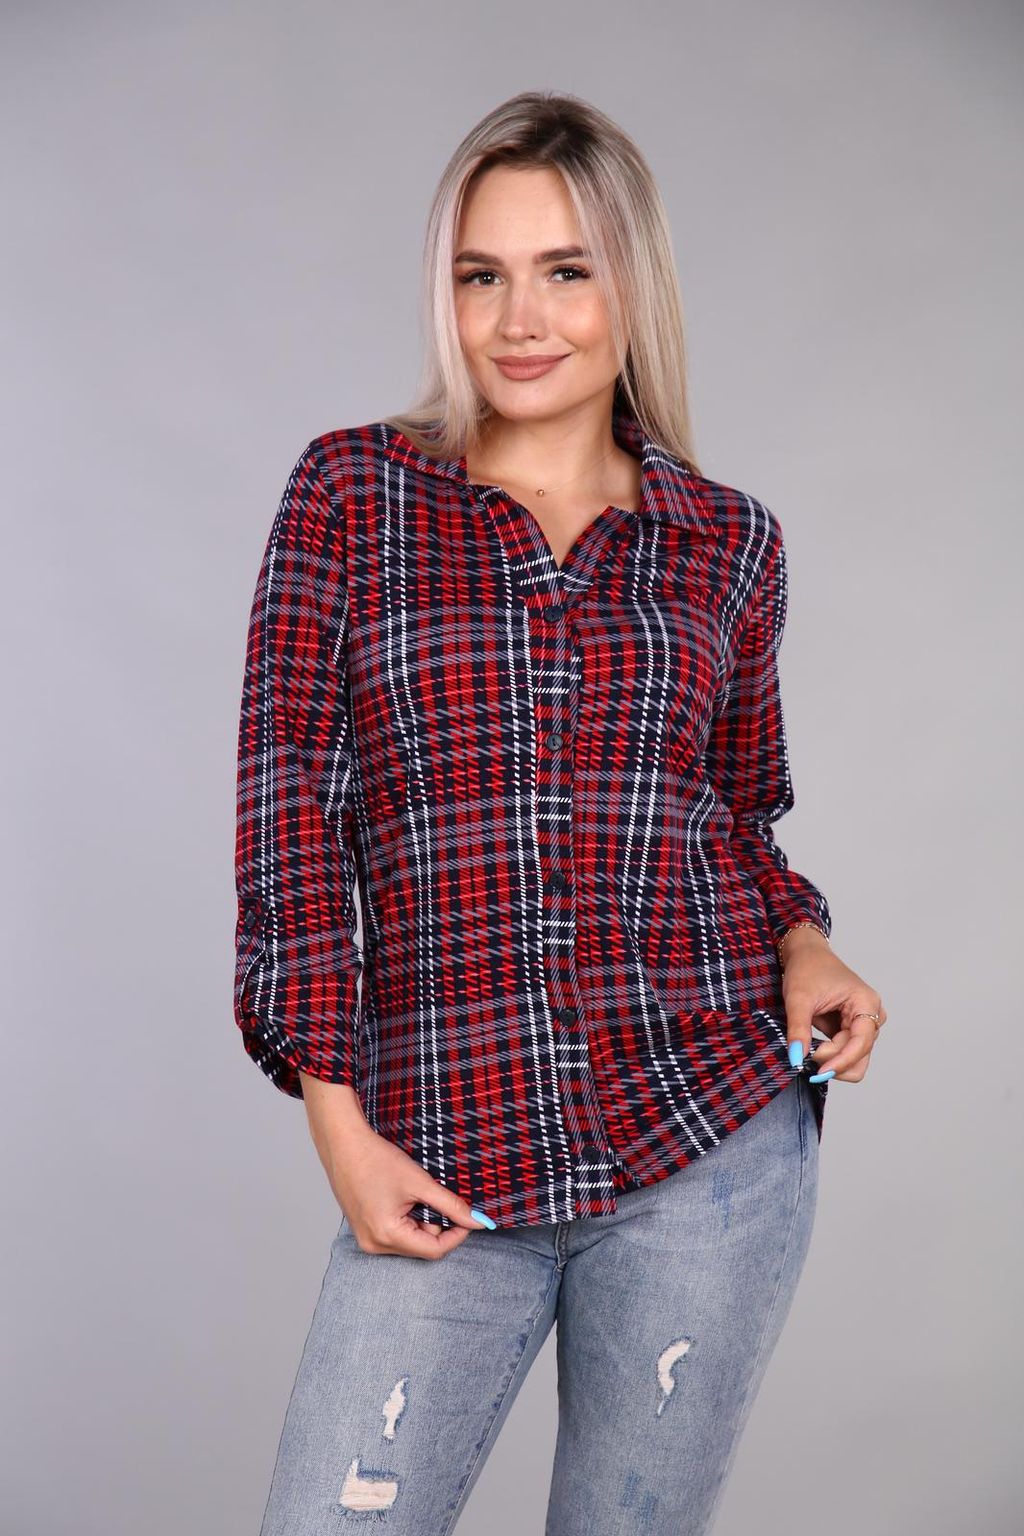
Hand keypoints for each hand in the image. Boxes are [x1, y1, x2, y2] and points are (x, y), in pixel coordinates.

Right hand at [299, 1076, 491, 1258]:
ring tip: (410, 1193)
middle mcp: (374, 1245)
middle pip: (422, 1246)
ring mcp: (367, 1240)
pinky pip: (396, 1234)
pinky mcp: (364, 1231)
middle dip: (435, 1223)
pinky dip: (406, 1219)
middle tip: (432, 1195)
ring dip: (420, 1221)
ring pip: (410, 1240)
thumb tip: (479, 1222)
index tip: (468, 1216)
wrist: (344, 1144)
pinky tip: (399, 1197)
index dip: (457, 1234)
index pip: (435, 1250)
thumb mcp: (420, 1183)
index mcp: (387, 1236)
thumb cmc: (376, 1160)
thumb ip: (451, 1205)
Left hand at [779, 929, 885, 1082]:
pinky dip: (828, 1055)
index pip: (860, 1043)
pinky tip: (812, 1047)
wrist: (806, 955)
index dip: (841, 1061)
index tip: (818, 1072)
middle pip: (860, 1056)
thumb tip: (797, 1059)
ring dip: (831, 1060)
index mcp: (866, 1003)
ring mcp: (864, 1024)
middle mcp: (872, 1015)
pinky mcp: (853, 1029)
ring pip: (854, 1059)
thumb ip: (798, 1030)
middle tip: (805, 1056)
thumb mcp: (798, 999)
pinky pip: (845, 1053)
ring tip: (807, 1048)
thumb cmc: (806, 969)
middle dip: (834, 1061)